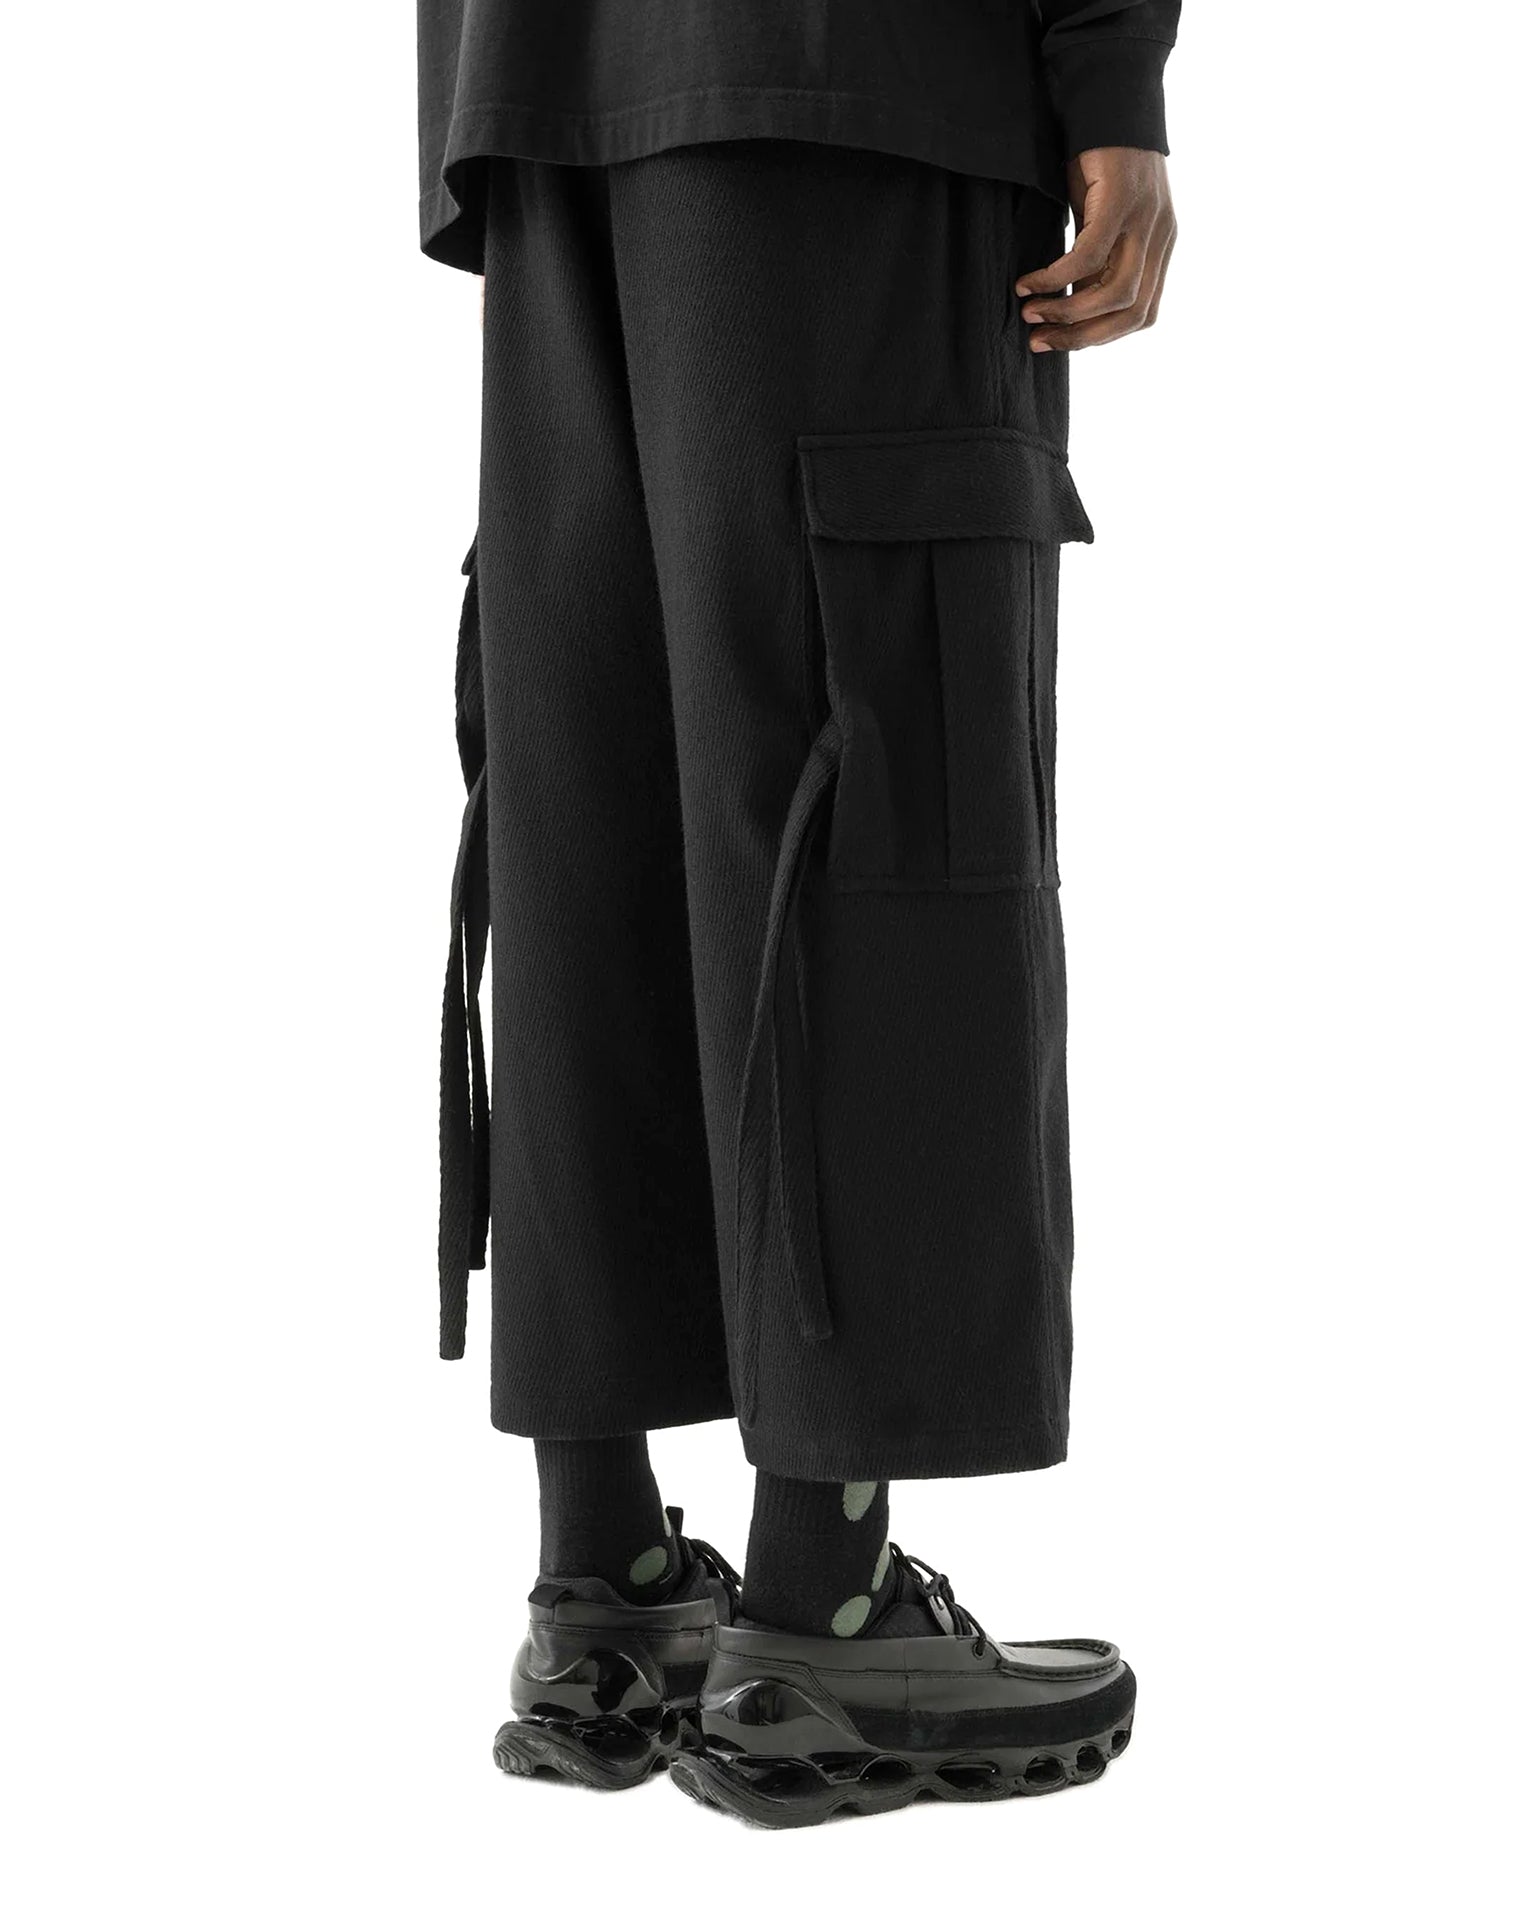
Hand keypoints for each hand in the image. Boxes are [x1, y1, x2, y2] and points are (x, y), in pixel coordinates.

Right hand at [1016, 149, 1175, 351]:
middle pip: (1133, 313)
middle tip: (1039, 341)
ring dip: (1069, 314)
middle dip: (1083, 337)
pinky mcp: (1122, 200)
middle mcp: (1161, 236)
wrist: (1106, 96)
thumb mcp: (1100, 218)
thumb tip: (1073, 301)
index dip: (1103, 336)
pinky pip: (1088, 256)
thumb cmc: (1098, 159)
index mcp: (1160, 245)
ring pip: (1116, 293)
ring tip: (1030, 313)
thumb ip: (1096, 260)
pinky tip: (1028, 282)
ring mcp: (1146, 219)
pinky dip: (1055, 278)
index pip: (1143, 313)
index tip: (1063, 340)